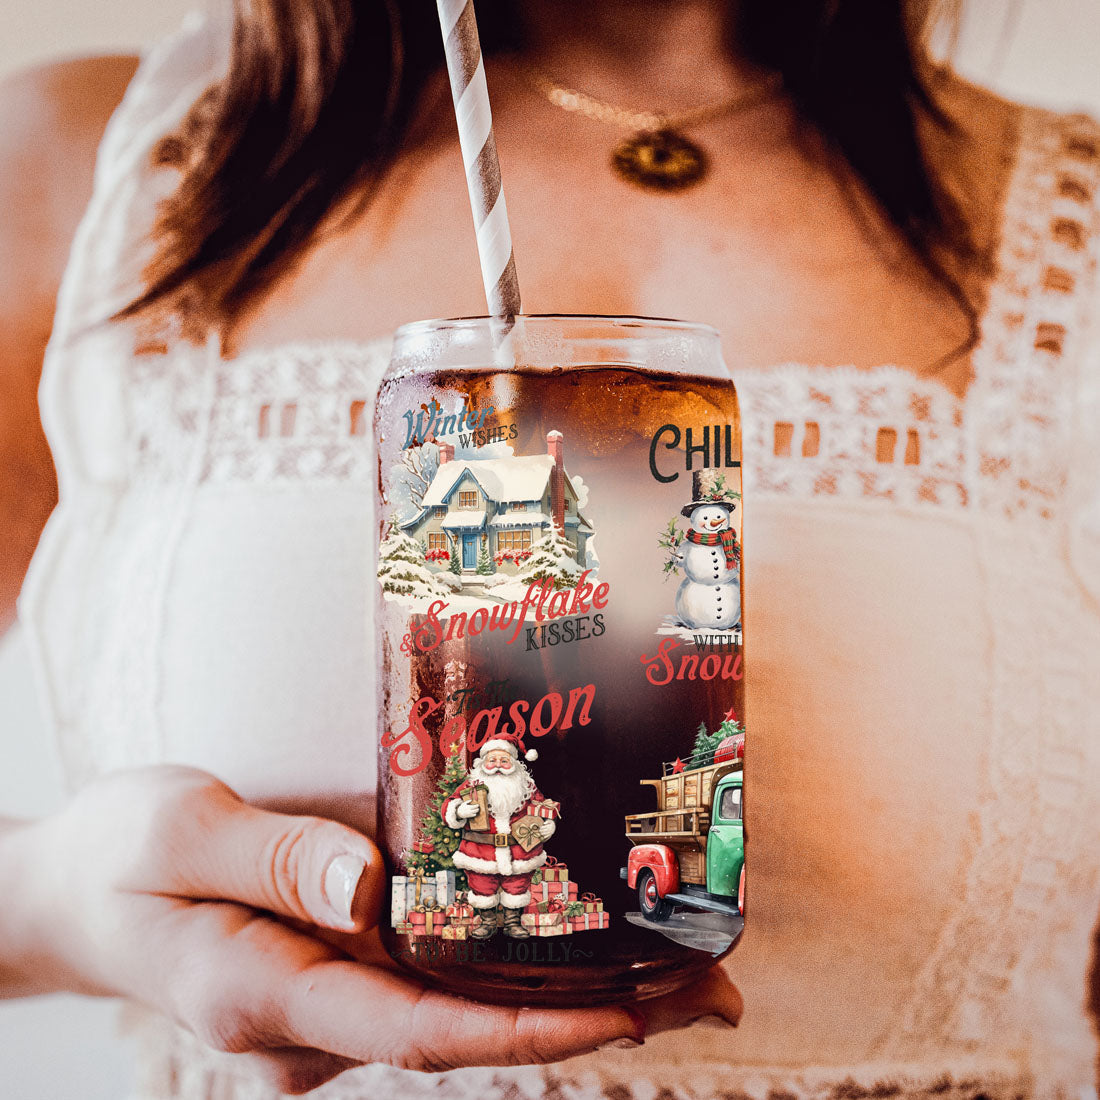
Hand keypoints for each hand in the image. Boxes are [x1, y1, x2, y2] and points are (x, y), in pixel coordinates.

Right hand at [7, 766, 741, 1092]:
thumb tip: (370, 886)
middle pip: (470, 1028)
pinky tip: (577, 940)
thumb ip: (269, 855)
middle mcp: (314, 1018)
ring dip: (573, 994)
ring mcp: (330, 1003)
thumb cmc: (118, 858)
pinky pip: (439, 981)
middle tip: (708, 988)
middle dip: (594, 1017)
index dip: (532, 1028)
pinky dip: (518, 969)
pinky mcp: (339, 973)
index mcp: (269, 993)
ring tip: (678, 967)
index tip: (630, 1011)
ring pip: (466, 1010)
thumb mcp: (175, 830)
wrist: (77, 893)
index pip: (423, 1029)